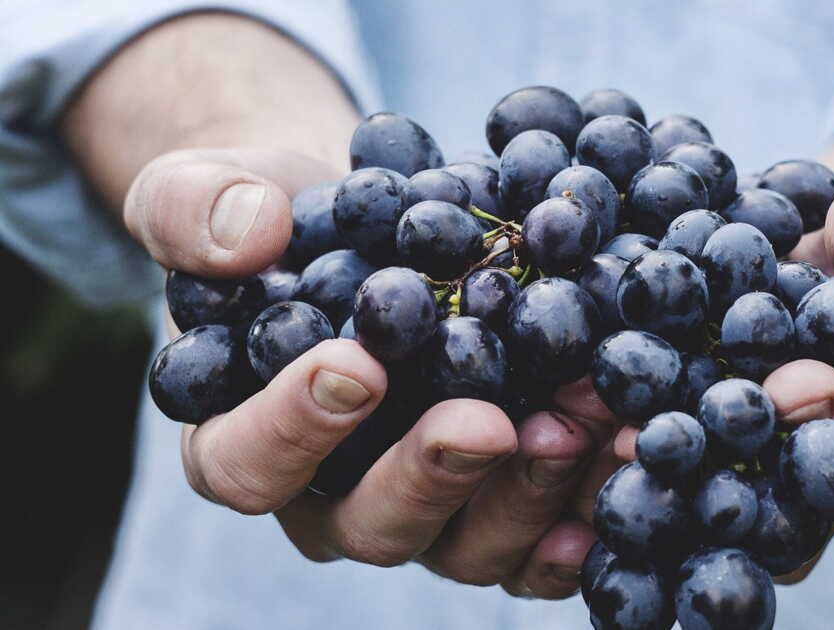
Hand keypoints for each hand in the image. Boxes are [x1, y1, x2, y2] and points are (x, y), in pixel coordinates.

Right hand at [127, 146, 605, 598]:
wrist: (371, 227)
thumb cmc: (279, 219)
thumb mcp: (210, 191)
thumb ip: (196, 209)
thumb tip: (248, 233)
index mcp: (244, 439)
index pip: (246, 463)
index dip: (293, 429)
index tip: (355, 365)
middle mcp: (333, 497)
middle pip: (370, 524)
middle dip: (432, 475)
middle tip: (486, 422)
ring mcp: (426, 510)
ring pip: (467, 544)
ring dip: (528, 493)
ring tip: (581, 426)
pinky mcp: (498, 502)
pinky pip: (539, 542)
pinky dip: (584, 515)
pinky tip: (625, 470)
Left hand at [586, 186, 833, 582]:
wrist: (813, 261)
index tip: (793, 383)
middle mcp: (806, 495)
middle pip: (771, 512)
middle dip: (715, 471)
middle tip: (658, 436)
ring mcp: (735, 486)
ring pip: (692, 506)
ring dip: (637, 471)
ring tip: (587, 429)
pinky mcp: (674, 462)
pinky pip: (639, 470)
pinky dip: (596, 441)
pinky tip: (552, 409)